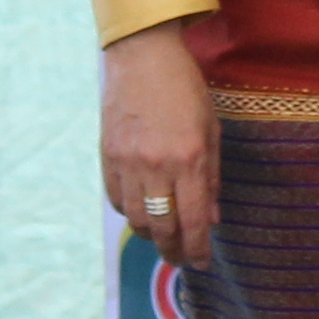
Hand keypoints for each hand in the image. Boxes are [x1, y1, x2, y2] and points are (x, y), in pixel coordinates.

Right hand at [100, 19, 220, 266]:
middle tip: (180, 258)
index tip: (201, 263)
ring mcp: (127, 162)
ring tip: (162, 236)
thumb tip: (211, 219)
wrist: (143, 55)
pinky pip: (116, 199)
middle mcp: (156, 165)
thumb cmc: (185, 88)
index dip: (197, 249)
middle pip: (162, 227)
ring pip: (136, 218)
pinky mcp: (107, 155)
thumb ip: (211, 177)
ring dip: (151, 234)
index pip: (193, 220)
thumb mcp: (211, 129)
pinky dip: (129, 212)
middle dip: (173, 250)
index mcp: (188, 158)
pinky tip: (141, 211)